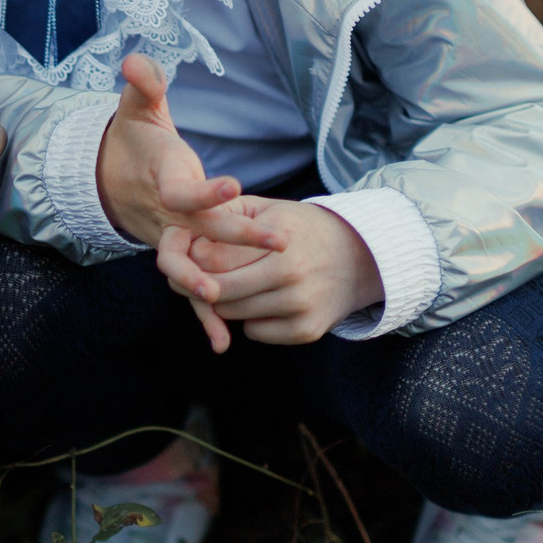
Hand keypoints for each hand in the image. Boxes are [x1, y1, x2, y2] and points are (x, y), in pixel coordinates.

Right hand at [94, 54, 243, 347]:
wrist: (110, 176)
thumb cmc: (134, 138)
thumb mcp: (137, 108)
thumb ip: (142, 85)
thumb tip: (136, 62)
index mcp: (164, 180)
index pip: (184, 190)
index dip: (208, 191)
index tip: (236, 187)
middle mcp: (167, 215)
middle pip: (199, 233)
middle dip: (235, 242)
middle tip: (275, 244)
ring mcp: (171, 238)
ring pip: (188, 269)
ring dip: (206, 291)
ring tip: (227, 311)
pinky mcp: (178, 254)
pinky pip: (189, 289)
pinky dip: (203, 316)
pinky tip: (222, 342)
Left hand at [183, 197, 384, 351]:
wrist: (360, 256)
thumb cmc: (299, 229)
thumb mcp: (265, 209)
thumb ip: (224, 216)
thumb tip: (182, 238)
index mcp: (275, 238)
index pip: (211, 259)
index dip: (191, 260)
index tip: (186, 256)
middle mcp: (289, 272)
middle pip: (217, 291)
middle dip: (198, 286)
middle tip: (192, 280)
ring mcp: (300, 304)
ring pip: (232, 314)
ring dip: (224, 303)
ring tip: (228, 285)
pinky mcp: (307, 330)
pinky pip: (255, 332)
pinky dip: (250, 320)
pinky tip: (261, 302)